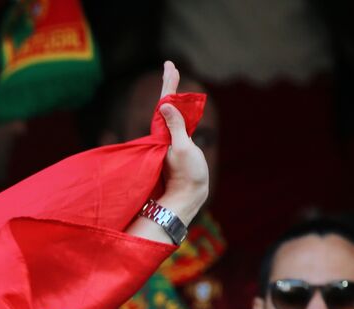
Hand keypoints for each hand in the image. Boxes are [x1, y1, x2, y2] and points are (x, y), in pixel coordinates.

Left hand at [154, 61, 208, 224]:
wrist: (188, 197)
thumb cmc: (188, 175)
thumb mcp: (182, 149)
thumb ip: (175, 127)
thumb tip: (165, 105)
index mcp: (165, 133)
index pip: (165, 103)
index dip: (168, 84)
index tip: (169, 65)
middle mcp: (166, 136)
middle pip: (166, 105)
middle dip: (169, 84)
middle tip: (170, 65)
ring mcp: (172, 142)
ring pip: (170, 114)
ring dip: (171, 96)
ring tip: (171, 77)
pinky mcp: (178, 149)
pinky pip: (176, 124)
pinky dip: (176, 112)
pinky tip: (175, 107)